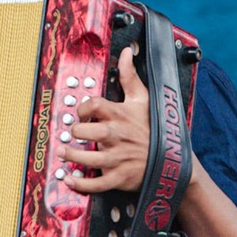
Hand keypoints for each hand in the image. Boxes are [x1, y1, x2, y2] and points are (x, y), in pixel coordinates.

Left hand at [59, 47, 150, 193]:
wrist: (173, 160)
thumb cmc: (154, 127)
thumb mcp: (144, 99)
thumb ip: (130, 76)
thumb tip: (126, 52)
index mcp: (120, 115)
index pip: (93, 105)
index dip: (82, 108)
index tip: (81, 113)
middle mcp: (116, 136)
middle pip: (86, 132)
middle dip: (74, 132)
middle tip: (70, 134)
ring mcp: (118, 158)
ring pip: (88, 158)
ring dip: (72, 156)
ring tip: (64, 153)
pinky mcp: (119, 177)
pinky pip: (97, 183)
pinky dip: (82, 184)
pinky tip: (71, 180)